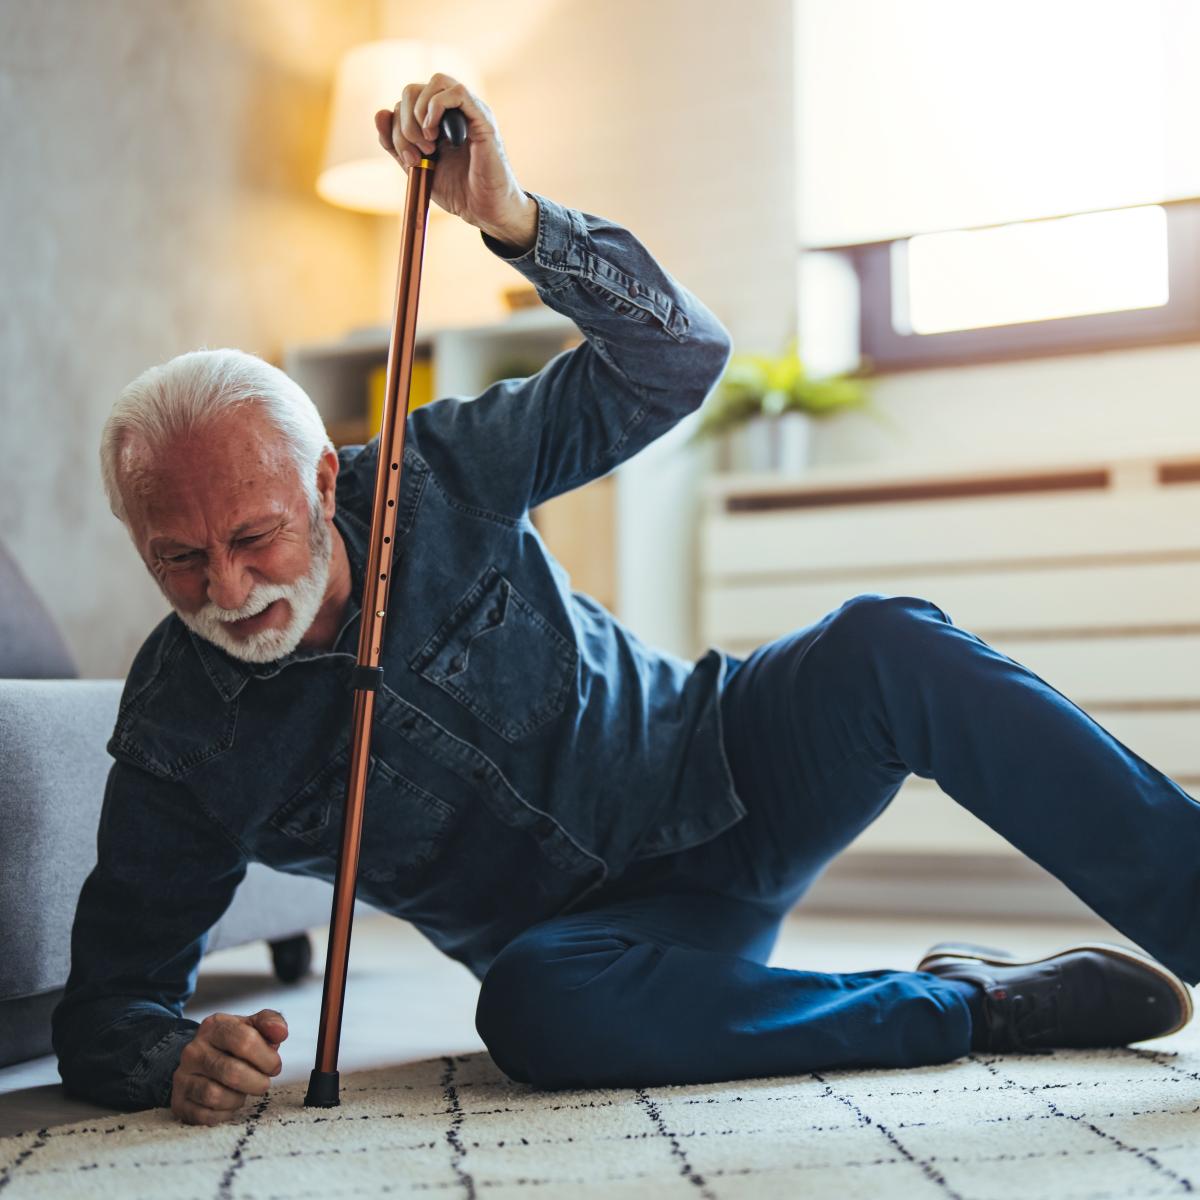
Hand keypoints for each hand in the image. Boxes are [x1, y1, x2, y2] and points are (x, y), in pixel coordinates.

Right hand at [170, 1008, 287, 1125]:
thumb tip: (280, 1032)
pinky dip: (225, 1113)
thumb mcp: (253, 1026)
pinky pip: (205, 1115)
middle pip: (232, 1072)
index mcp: (214, 1026)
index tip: (274, 1066)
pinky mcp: (179, 1102)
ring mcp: (182, 1077)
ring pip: (216, 1096)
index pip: (244, 1040)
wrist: (202, 1060)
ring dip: (240, 1098)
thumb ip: (271, 1023)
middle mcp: (193, 1050)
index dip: (266, 1058)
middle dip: (257, 1082)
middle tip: (264, 1083)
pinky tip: (230, 1102)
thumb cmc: (235, 1044)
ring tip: (245, 1091)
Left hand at [374, 74, 536, 252]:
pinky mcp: (482, 118)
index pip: (405, 102)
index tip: (409, 159)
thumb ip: (396, 144)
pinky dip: (436, 107)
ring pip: (434, 82)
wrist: (485, 211)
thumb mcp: (417, 168)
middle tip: (417, 154)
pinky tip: (435, 134)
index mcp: (437, 119)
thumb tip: (379, 113)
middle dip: (405, 123)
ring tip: (429, 145)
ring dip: (420, 114)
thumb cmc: (459, 191)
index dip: (396, 128)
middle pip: (413, 89)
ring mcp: (469, 111)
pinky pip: (456, 91)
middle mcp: (453, 110)